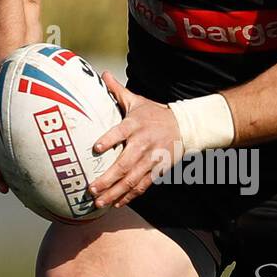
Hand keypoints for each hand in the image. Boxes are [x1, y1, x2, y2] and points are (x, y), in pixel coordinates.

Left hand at [89, 72, 181, 207]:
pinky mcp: (159, 169)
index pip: (120, 132)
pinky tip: (117, 203)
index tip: (95, 148)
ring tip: (99, 203)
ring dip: (115, 192)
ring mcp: (152, 159)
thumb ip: (117, 91)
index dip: (109, 140)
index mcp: (135, 124)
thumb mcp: (137, 101)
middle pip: (124, 164)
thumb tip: (102, 73)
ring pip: (132, 179)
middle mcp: (143, 143)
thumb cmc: (155, 114)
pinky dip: (130, 196)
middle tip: (91, 190)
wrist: (185, 126)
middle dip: (107, 179)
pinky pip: (143, 185)